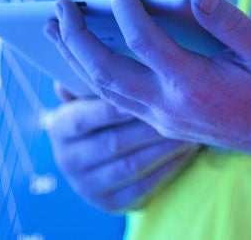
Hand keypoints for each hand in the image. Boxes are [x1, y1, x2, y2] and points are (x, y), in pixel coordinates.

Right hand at [44, 84, 199, 212]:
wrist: (97, 159)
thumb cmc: (101, 112)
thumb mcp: (87, 93)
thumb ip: (88, 75)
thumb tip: (78, 46)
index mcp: (59, 128)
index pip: (85, 116)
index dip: (116, 105)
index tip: (148, 90)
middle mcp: (68, 160)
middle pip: (114, 142)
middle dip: (150, 126)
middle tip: (181, 110)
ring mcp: (88, 187)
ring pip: (132, 166)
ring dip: (165, 146)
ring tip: (191, 128)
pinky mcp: (111, 204)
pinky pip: (144, 187)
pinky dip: (169, 168)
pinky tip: (188, 150)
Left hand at [49, 0, 250, 157]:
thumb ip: (228, 20)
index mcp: (194, 84)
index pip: (142, 40)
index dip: (126, 5)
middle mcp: (170, 107)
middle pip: (105, 73)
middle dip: (76, 37)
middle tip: (57, 6)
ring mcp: (163, 119)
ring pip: (105, 90)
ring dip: (75, 58)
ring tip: (54, 28)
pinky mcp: (163, 123)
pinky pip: (117, 100)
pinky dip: (92, 77)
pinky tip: (81, 57)